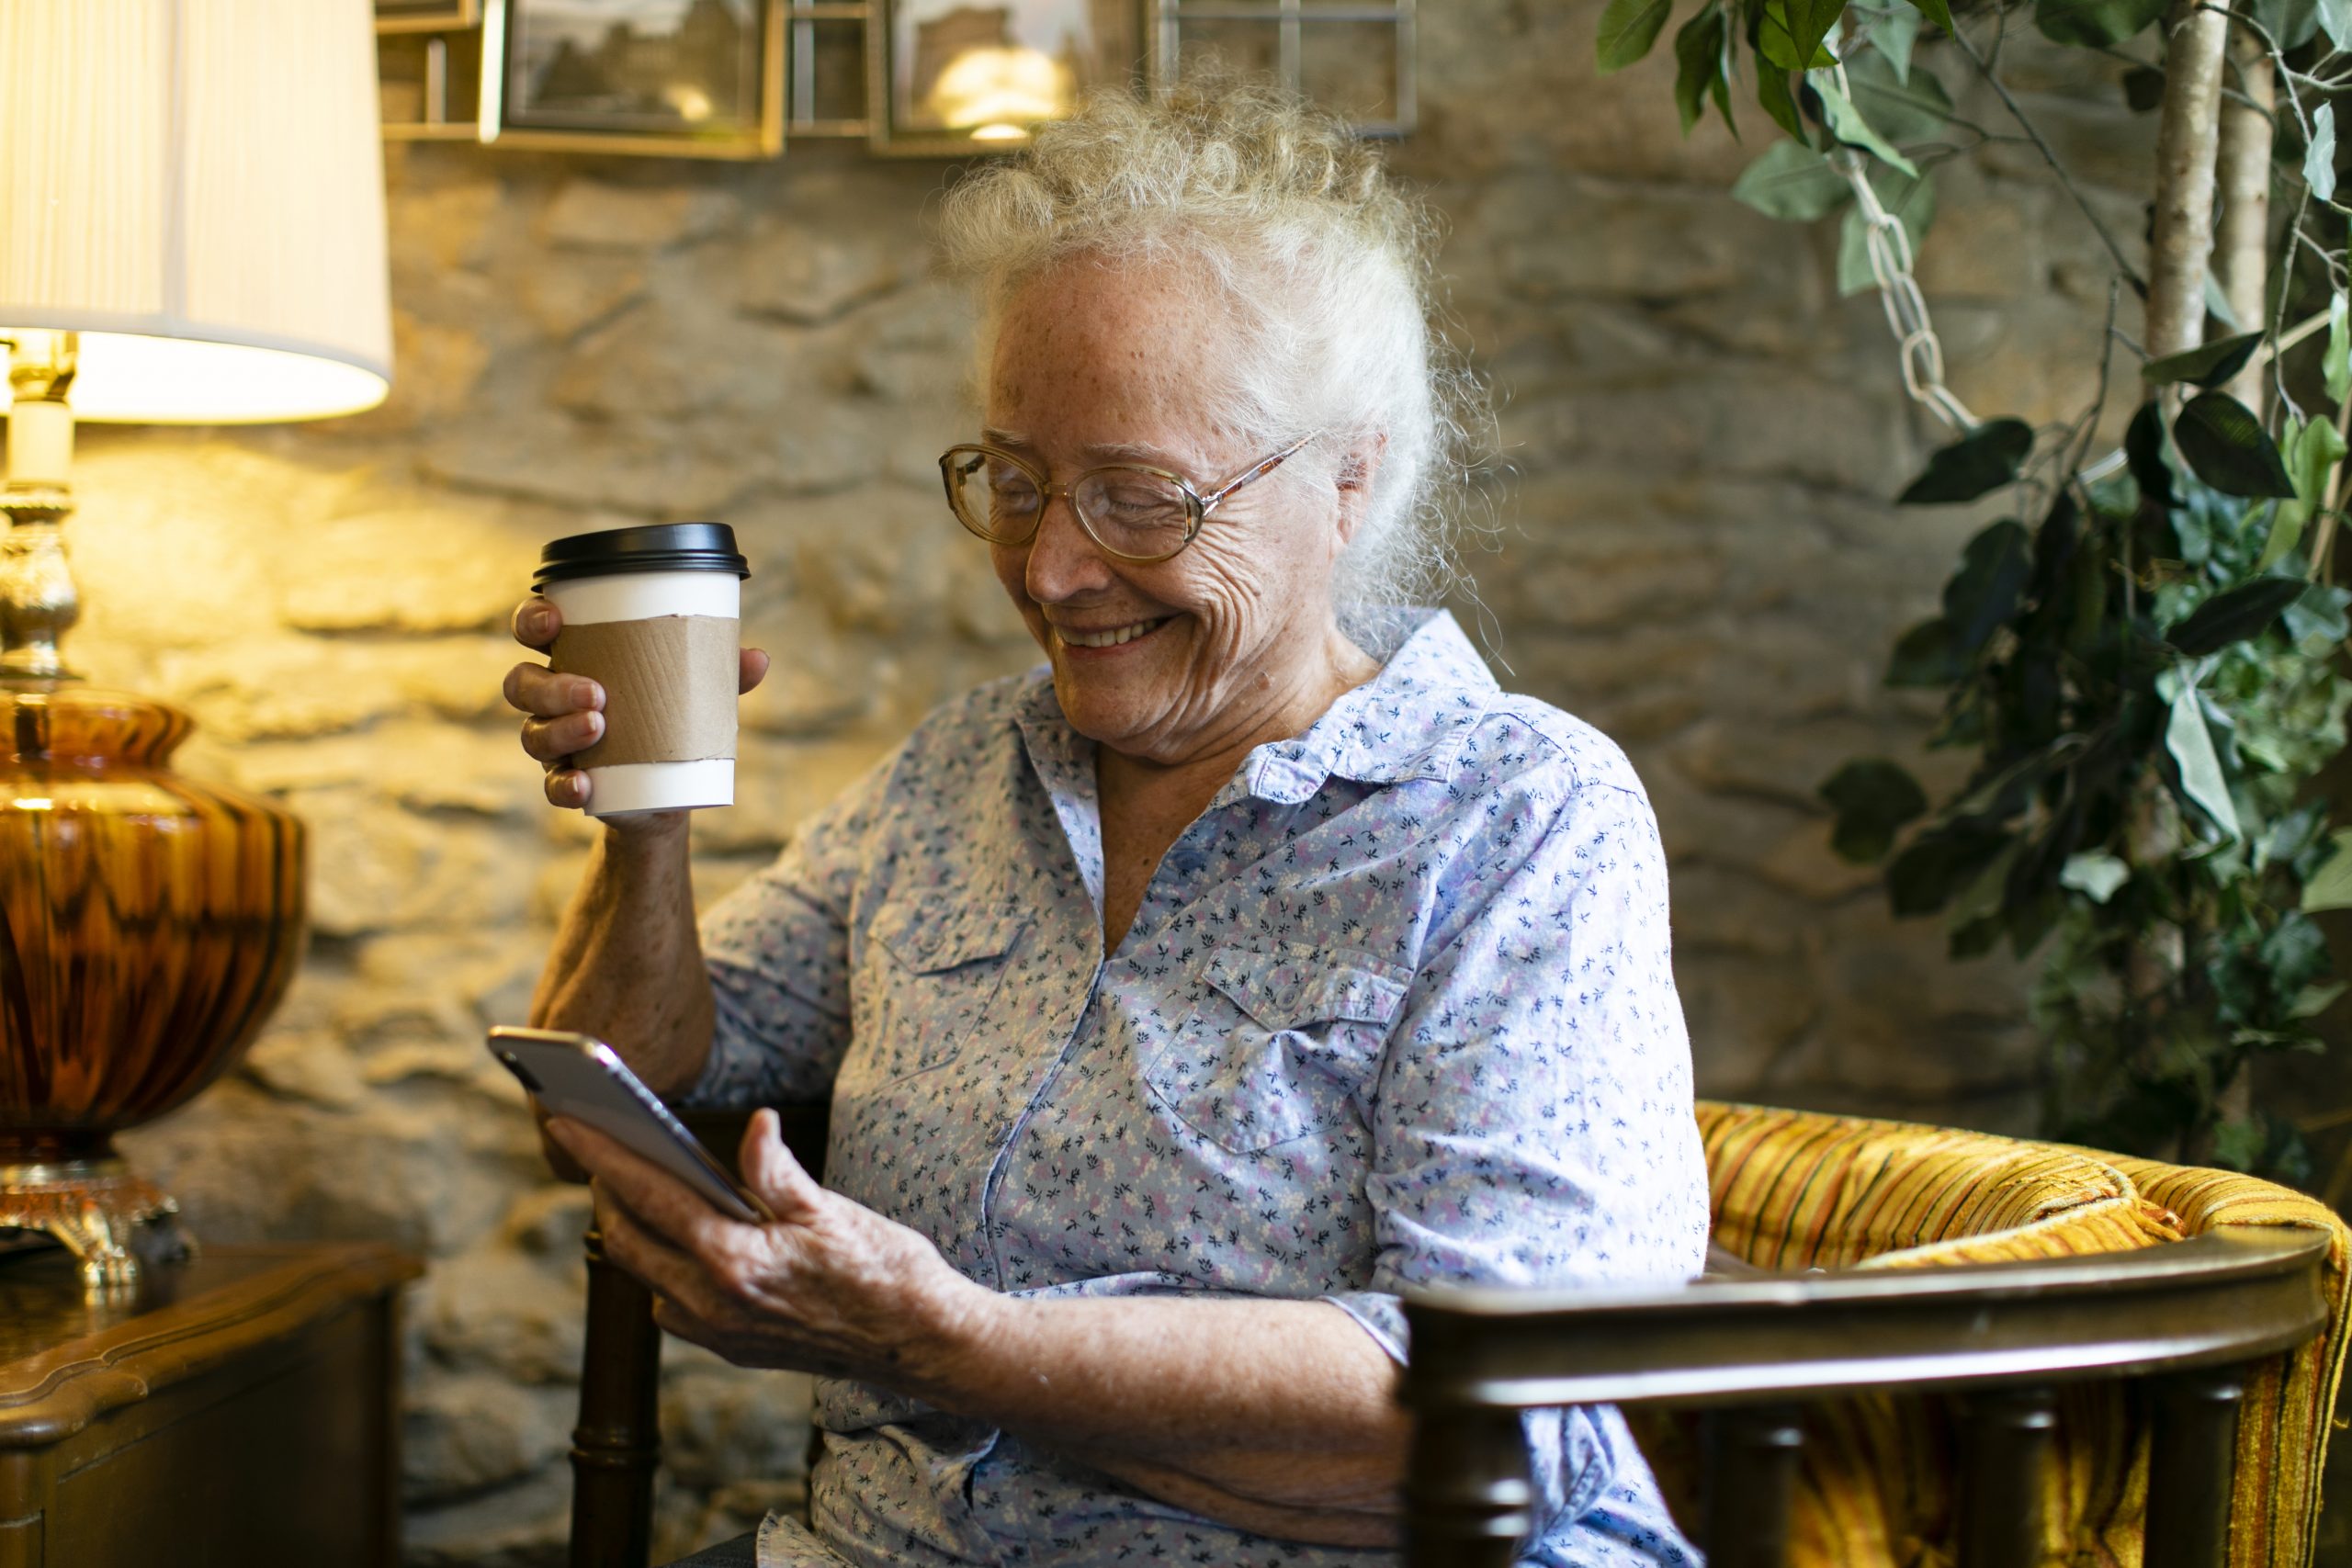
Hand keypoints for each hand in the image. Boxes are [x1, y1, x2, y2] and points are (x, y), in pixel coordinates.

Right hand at [503, 596, 772, 814]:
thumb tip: (758, 658)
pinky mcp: (566, 782)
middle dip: (551, 685)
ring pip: (532, 733)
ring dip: (560, 730)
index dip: (532, 619)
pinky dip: (564, 784)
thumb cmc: (673, 718)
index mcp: (576, 658)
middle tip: (597, 693)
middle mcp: (553, 699)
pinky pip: (551, 785)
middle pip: (522, 683)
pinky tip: (583, 784)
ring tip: (598, 726)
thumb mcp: (698, 692)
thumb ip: (723, 672)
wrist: (670, 791)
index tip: (553, 621)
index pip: (534, 629)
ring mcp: (554, 742)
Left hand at [545, 1110, 993, 1384]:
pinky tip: (685, 1242)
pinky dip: (665, 1267)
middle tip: (601, 1148)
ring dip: (634, 1232)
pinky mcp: (731, 1348)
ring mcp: (719, 1332)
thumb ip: (777, 1170)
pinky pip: (674, 1305)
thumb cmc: (884, 1269)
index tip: (567, 1122)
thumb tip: (755, 1125)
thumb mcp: (830, 1208)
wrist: (918, 1341)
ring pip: (647, 1277)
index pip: (648, 1196)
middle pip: (629, 1242)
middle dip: (607, 1193)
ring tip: (639, 1188)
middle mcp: (713, 1303)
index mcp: (734, 1260)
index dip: (603, 1155)